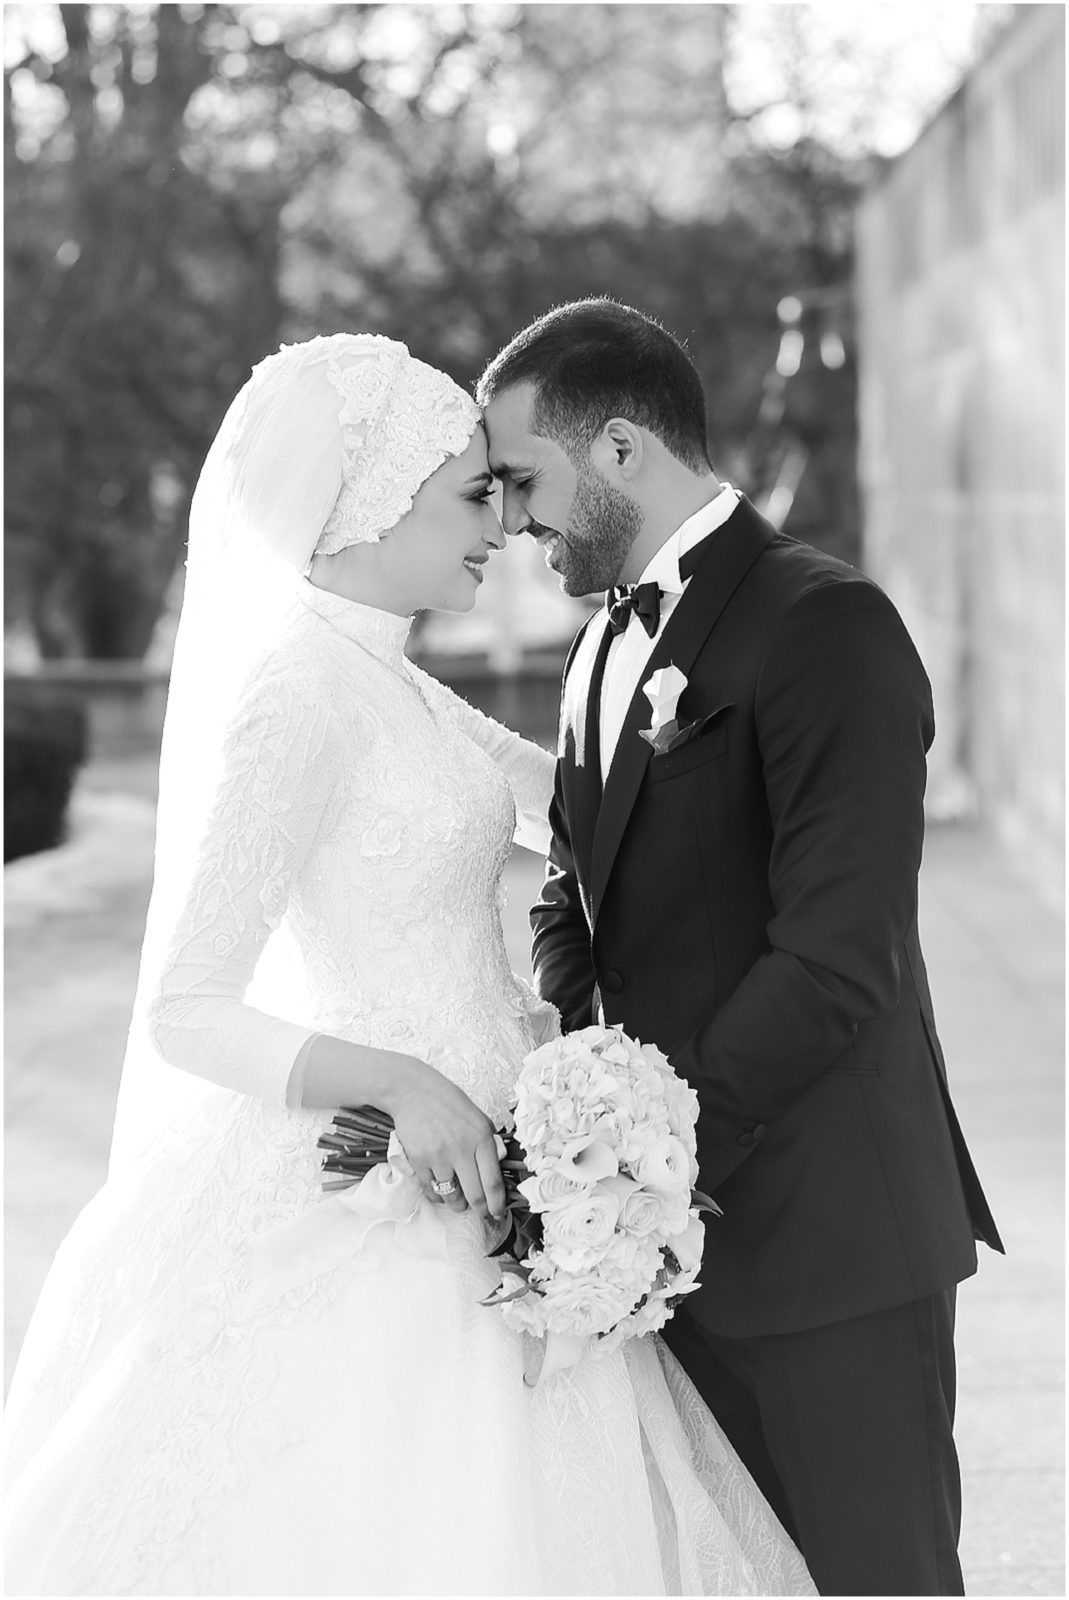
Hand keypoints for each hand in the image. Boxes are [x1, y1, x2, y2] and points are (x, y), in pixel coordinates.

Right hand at [379, 1057, 505, 1222]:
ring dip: (459, 1206)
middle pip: (475, 1196)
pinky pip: (431, 1191)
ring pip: (453, 1198)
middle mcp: (461, 1150)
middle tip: (483, 1214)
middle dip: (481, 1211)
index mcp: (481, 1138)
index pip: (493, 1182)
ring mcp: (438, 1157)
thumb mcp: (478, 1117)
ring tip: (461, 1203)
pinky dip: (438, 1197)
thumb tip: (496, 1172)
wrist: (413, 1091)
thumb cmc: (448, 1103)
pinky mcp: (419, 1162)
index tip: (499, 1213)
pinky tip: (442, 1192)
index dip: (498, 1204)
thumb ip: (488, 1144)